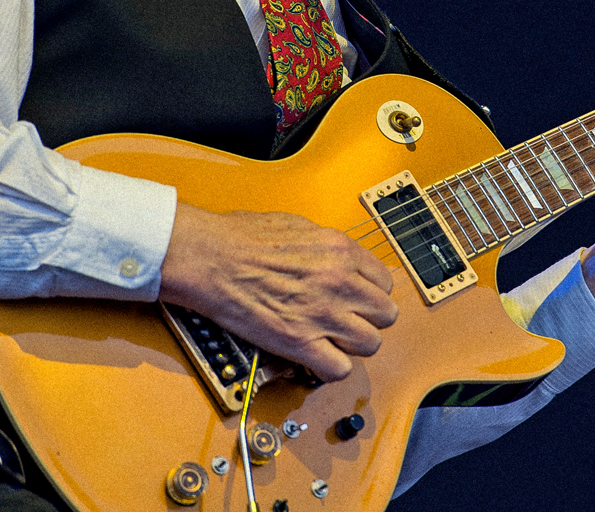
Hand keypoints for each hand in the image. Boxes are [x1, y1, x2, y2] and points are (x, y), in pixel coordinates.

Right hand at [159, 203, 397, 381]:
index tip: (359, 301)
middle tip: (349, 322)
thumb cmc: (240, 237)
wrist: (209, 256)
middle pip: (385, 314)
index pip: (384, 282)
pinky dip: (330, 368)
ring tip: (334, 342)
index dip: (371, 295)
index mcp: (341, 251)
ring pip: (371, 344)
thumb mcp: (299, 225)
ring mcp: (322, 313)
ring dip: (353, 346)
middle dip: (369, 320)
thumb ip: (326, 245)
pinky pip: (339, 369)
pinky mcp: (299, 342)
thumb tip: (335, 256)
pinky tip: (317, 359)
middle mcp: (340, 282)